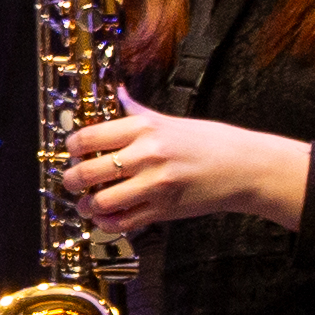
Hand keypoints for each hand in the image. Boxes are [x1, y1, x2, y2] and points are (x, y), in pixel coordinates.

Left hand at [57, 104, 306, 236]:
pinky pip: (123, 222)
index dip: (71, 148)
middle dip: (71, 180)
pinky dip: (107, 222)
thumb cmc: (208, 141)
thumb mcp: (169, 120)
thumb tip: (117, 92)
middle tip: (71, 182)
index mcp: (145, 127)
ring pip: (101, 201)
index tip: (72, 152)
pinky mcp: (164, 209)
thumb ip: (137, 111)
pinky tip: (106, 217)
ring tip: (86, 204)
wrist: (244, 166)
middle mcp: (147, 154)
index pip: (89, 137)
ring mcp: (155, 184)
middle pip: (87, 171)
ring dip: (86, 205)